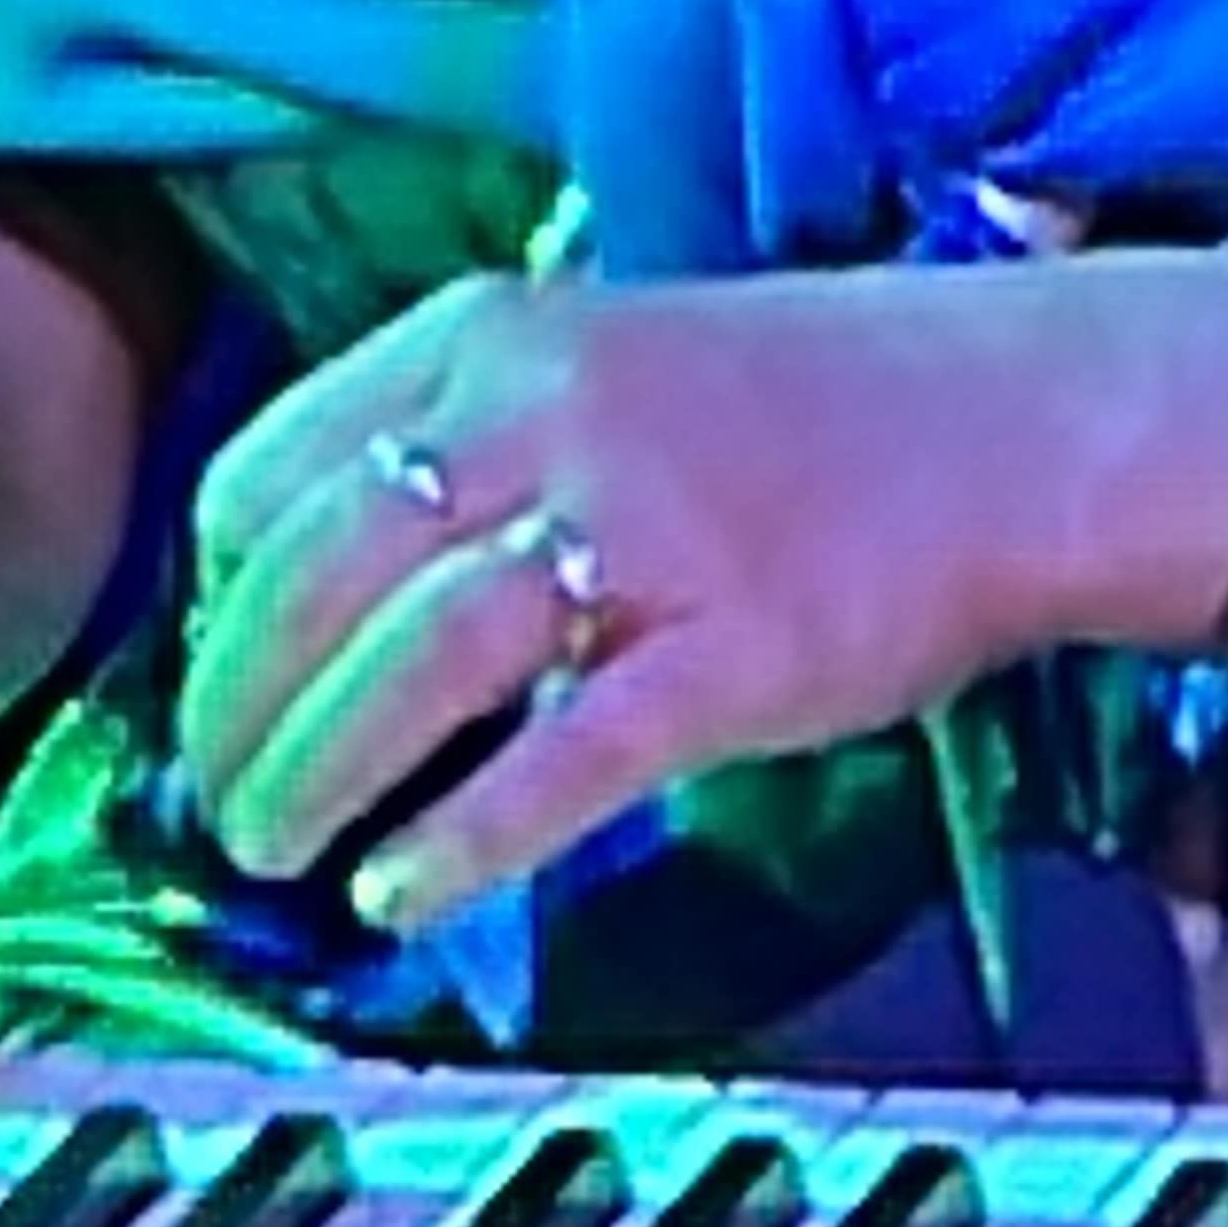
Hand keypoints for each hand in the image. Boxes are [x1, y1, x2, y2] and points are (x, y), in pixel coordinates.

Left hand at [177, 263, 1090, 942]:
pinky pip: (559, 761)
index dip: (218, 601)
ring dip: (314, 778)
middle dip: (234, 716)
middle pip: (313, 579)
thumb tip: (308, 585)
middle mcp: (547, 411)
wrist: (1009, 417)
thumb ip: (461, 435)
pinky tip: (402, 893)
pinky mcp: (730, 649)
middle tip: (222, 808)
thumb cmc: (797, 403)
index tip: (219, 675)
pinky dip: (460, 839)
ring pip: (410, 666)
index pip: (268, 473)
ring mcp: (643, 527)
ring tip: (282, 856)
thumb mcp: (597, 352)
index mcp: (495, 333)